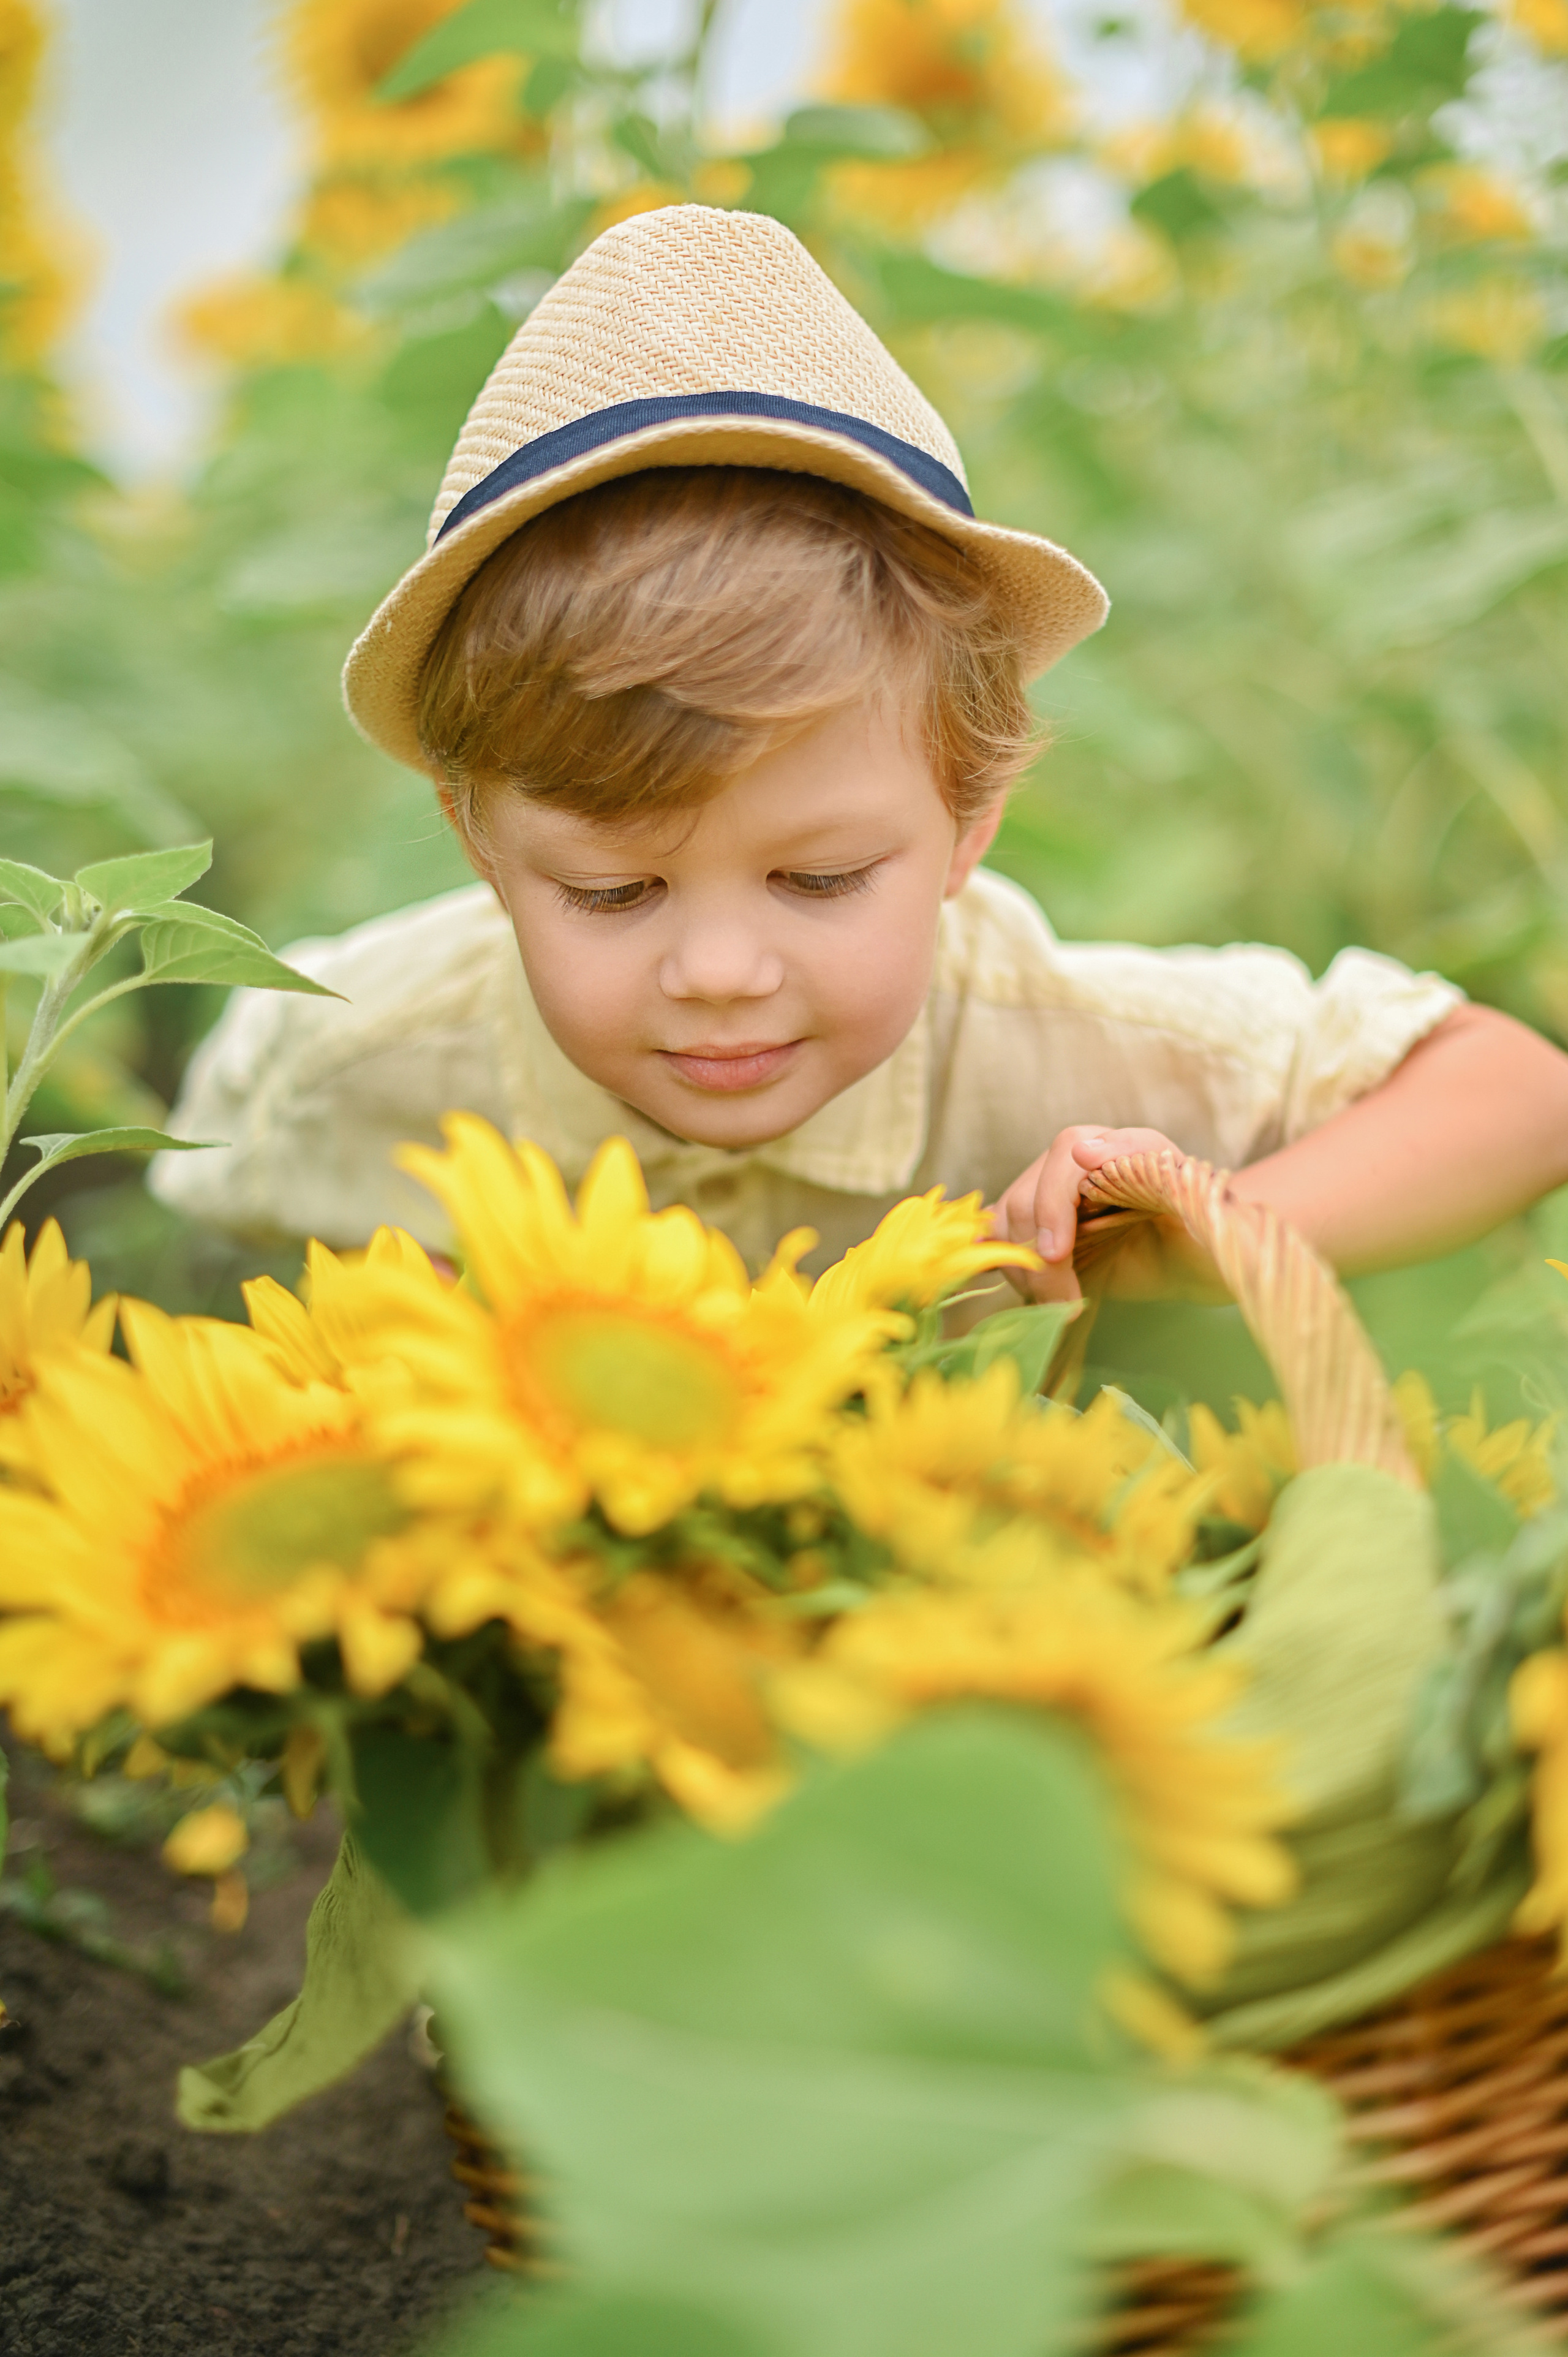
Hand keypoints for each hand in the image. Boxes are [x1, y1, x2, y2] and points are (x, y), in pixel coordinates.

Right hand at [987, 1126, 1198, 1303]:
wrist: (1191, 1264)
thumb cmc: (1200, 1235)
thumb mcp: (1195, 1204)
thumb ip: (1152, 1172)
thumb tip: (1083, 1150)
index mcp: (1117, 1145)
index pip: (1066, 1156)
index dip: (1053, 1206)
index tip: (1055, 1255)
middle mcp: (1076, 1159)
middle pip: (1027, 1198)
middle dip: (1039, 1256)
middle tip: (1066, 1301)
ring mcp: (1050, 1189)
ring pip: (1006, 1222)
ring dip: (1025, 1269)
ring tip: (1060, 1302)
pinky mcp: (1034, 1222)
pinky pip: (998, 1236)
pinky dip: (1007, 1263)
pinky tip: (1034, 1290)